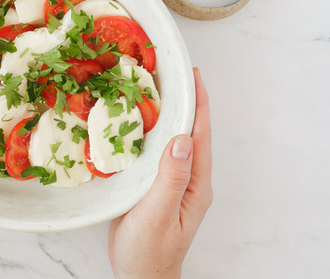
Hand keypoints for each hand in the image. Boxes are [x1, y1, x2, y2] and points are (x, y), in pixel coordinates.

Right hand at [108, 68, 212, 278]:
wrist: (140, 277)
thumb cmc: (150, 251)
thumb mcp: (159, 213)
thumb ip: (171, 178)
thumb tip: (182, 138)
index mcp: (195, 183)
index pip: (200, 134)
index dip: (199, 102)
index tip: (193, 74)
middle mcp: (186, 178)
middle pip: (188, 131)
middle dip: (183, 100)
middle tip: (168, 71)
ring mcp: (170, 182)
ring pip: (170, 139)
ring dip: (164, 112)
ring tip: (149, 87)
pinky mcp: (151, 185)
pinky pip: (152, 151)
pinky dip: (145, 131)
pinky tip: (130, 120)